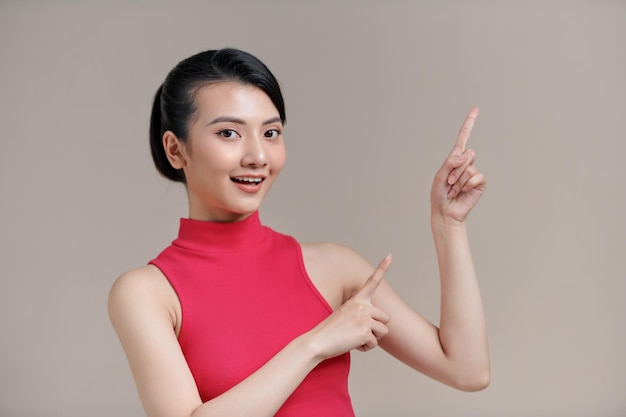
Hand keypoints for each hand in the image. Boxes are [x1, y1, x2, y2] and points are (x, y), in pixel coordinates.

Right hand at [307, 255, 391, 358]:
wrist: (317, 341)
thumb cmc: (330, 330)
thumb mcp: (344, 314)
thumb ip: (360, 312)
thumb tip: (373, 321)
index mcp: (357, 300)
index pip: (372, 281)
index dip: (382, 268)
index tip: (390, 255)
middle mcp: (362, 306)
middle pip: (386, 318)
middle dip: (376, 328)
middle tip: (358, 331)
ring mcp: (364, 318)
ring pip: (383, 331)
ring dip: (372, 338)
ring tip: (355, 337)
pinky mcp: (365, 331)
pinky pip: (375, 343)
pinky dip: (366, 347)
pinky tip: (352, 344)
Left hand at [431, 108, 486, 223]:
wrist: (445, 211)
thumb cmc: (439, 194)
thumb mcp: (440, 175)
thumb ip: (451, 162)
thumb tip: (467, 154)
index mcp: (454, 159)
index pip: (463, 138)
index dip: (469, 123)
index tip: (476, 109)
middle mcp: (465, 164)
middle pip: (468, 154)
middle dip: (456, 169)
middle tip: (449, 182)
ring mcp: (473, 173)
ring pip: (470, 167)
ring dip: (458, 180)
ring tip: (453, 190)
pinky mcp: (480, 183)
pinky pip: (477, 176)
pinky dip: (467, 184)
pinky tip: (462, 192)